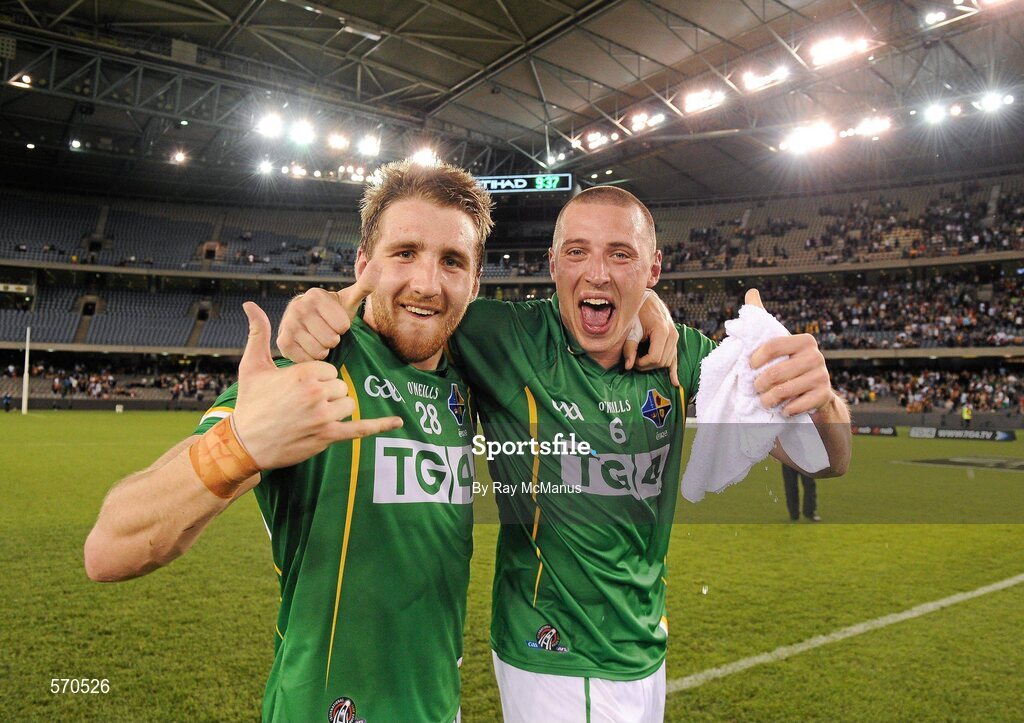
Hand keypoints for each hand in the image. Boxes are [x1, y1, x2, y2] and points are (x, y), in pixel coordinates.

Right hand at [232, 302, 401, 468]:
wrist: (244, 443)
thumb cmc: (250, 403)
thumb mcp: (252, 365)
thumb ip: (258, 333)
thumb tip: (249, 304)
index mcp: (304, 373)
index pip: (330, 369)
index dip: (317, 378)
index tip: (300, 387)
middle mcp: (317, 393)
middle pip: (340, 386)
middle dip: (326, 393)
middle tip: (302, 404)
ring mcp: (324, 416)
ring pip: (347, 404)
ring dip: (335, 409)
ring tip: (310, 415)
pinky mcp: (328, 435)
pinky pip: (360, 428)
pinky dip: (380, 425)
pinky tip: (398, 422)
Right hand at [277, 258, 381, 361]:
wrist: (307, 324)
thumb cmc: (333, 313)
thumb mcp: (349, 299)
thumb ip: (365, 285)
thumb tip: (378, 264)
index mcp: (316, 295)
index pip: (343, 326)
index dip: (343, 327)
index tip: (335, 321)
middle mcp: (298, 307)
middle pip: (331, 339)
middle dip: (333, 339)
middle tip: (326, 331)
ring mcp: (287, 324)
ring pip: (319, 351)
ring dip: (323, 350)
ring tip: (318, 339)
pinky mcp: (282, 342)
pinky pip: (307, 359)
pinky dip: (312, 358)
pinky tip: (308, 347)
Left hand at [624, 291, 679, 386]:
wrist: (647, 299)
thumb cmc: (637, 313)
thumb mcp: (631, 329)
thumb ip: (629, 348)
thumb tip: (628, 367)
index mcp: (662, 331)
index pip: (655, 358)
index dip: (642, 363)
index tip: (632, 360)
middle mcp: (672, 334)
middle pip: (661, 362)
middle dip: (647, 365)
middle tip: (634, 360)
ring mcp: (675, 337)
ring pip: (667, 362)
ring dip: (654, 365)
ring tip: (641, 359)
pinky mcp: (675, 339)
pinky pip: (676, 358)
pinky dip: (674, 370)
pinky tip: (675, 382)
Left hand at [747, 288, 833, 415]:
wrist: (816, 393)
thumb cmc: (789, 364)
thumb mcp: (779, 343)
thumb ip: (763, 318)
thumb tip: (751, 291)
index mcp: (804, 340)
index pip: (773, 345)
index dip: (756, 358)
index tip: (749, 367)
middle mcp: (816, 356)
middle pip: (776, 372)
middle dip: (760, 384)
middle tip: (755, 389)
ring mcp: (822, 376)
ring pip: (784, 390)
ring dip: (769, 399)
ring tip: (765, 401)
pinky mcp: (824, 395)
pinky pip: (798, 405)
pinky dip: (786, 409)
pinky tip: (783, 409)